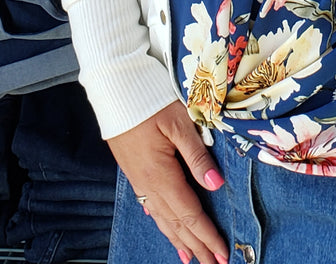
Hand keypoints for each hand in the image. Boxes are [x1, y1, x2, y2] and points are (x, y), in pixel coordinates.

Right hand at [107, 102, 227, 263]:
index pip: (190, 214)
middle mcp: (148, 183)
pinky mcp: (134, 170)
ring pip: (162, 217)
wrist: (113, 88)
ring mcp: (139, 179)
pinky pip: (151, 205)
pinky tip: (165, 226)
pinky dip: (163, 221)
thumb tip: (216, 186)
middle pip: (176, 223)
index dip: (207, 236)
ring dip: (179, 239)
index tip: (222, 255)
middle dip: (196, 246)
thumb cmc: (148, 99)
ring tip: (191, 257)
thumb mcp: (179, 123)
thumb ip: (197, 156)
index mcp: (160, 175)